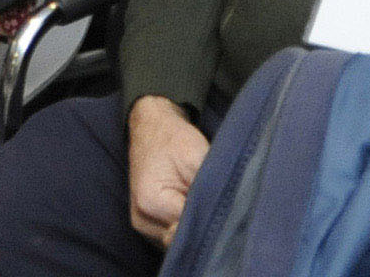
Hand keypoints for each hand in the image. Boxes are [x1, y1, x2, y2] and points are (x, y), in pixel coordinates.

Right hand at [126, 96, 209, 245]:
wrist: (151, 127)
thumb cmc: (174, 139)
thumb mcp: (197, 158)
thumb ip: (208, 191)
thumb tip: (227, 218)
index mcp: (151, 203)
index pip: (189, 230)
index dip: (209, 220)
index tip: (223, 207)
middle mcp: (142, 220)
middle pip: (182, 240)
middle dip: (201, 227)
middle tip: (217, 207)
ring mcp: (143, 226)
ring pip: (177, 241)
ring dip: (192, 228)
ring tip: (203, 205)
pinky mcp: (148, 225)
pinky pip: (170, 236)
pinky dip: (183, 227)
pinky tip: (193, 209)